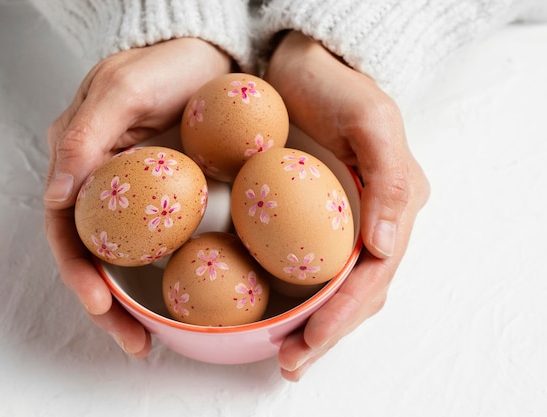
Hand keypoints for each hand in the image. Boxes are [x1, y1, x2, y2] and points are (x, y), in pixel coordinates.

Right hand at [43, 38, 230, 355]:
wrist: (210, 54)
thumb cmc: (163, 65)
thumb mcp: (121, 92)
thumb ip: (84, 138)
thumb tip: (55, 198)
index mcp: (77, 160)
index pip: (67, 229)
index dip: (78, 272)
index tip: (99, 307)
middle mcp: (100, 183)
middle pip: (93, 254)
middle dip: (106, 303)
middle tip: (134, 343)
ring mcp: (135, 192)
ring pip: (124, 257)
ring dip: (133, 300)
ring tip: (151, 340)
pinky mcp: (169, 195)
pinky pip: (160, 241)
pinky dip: (163, 275)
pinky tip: (177, 300)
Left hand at [264, 31, 429, 380]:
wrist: (298, 62)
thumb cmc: (336, 85)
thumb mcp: (371, 120)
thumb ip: (389, 181)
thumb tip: (385, 248)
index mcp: (396, 203)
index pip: (375, 275)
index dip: (345, 314)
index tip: (311, 343)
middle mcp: (374, 219)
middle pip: (358, 292)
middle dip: (329, 333)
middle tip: (292, 365)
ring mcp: (343, 219)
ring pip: (336, 287)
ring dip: (314, 324)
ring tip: (286, 356)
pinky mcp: (311, 215)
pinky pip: (308, 264)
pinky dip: (298, 296)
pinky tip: (277, 315)